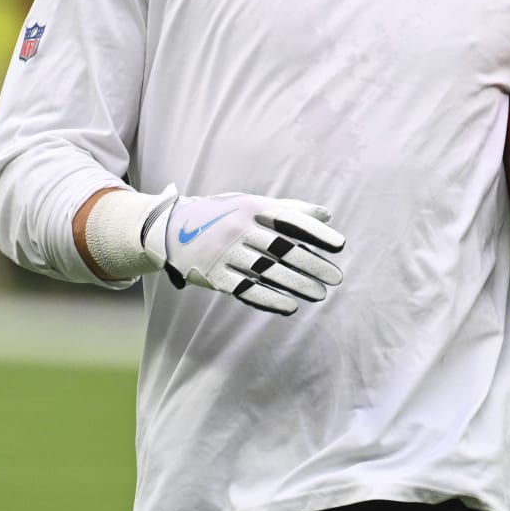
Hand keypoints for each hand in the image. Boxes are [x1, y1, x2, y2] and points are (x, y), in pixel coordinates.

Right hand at [143, 189, 345, 315]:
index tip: (339, 246)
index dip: (315, 233)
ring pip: (268, 272)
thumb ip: (289, 209)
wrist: (170, 229)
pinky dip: (270, 300)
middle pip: (282, 249)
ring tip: (320, 293)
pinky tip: (291, 306)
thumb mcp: (250, 204)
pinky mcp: (214, 276)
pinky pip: (246, 290)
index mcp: (250, 208)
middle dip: (312, 264)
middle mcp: (237, 229)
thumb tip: (327, 216)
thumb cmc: (222, 214)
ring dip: (297, 285)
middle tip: (336, 277)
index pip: (289, 220)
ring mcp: (224, 253)